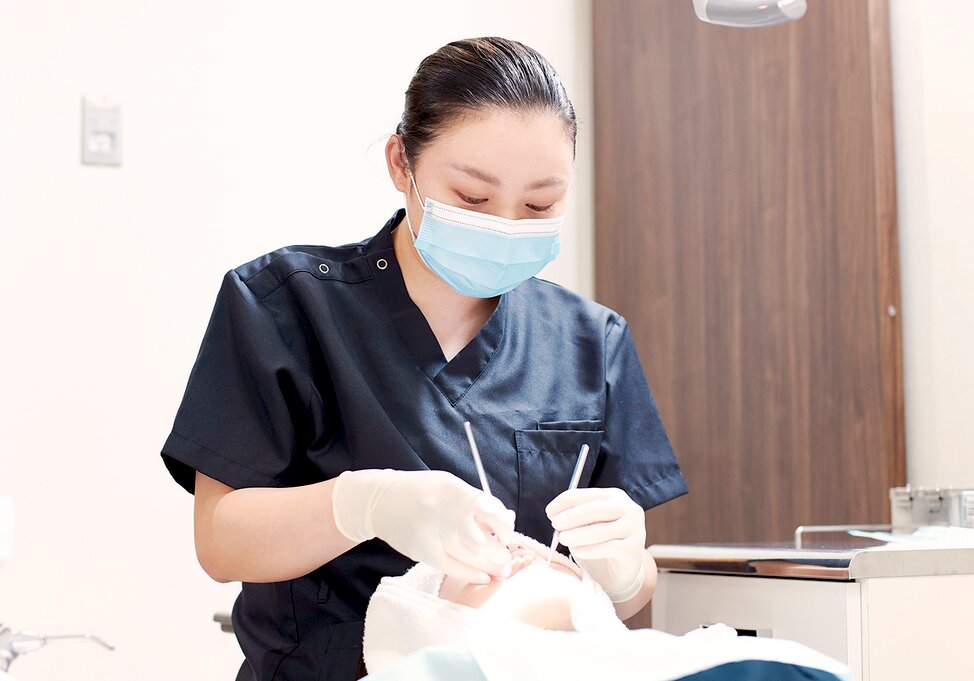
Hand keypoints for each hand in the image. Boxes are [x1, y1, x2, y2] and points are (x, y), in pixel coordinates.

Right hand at [332, 469, 514, 583]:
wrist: (380, 502)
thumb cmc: (423, 492)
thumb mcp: (451, 487)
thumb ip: (478, 502)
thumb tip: (507, 520)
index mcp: (451, 490)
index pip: (484, 508)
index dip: (501, 524)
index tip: (508, 533)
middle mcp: (440, 511)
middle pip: (477, 538)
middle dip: (497, 551)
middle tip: (507, 558)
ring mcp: (429, 533)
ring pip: (466, 555)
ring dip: (489, 565)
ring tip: (502, 570)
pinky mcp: (421, 551)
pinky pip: (451, 567)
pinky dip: (470, 574)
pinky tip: (484, 576)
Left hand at [546, 487, 646, 601]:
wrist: (622, 567)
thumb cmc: (601, 540)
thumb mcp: (590, 523)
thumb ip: (577, 517)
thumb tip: (556, 517)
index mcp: (614, 496)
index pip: (587, 494)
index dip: (565, 501)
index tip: (549, 512)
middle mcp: (628, 509)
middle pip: (597, 508)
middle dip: (572, 515)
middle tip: (555, 524)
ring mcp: (634, 529)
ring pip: (602, 530)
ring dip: (578, 534)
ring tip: (562, 538)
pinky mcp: (633, 550)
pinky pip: (610, 548)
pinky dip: (590, 549)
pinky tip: (577, 551)